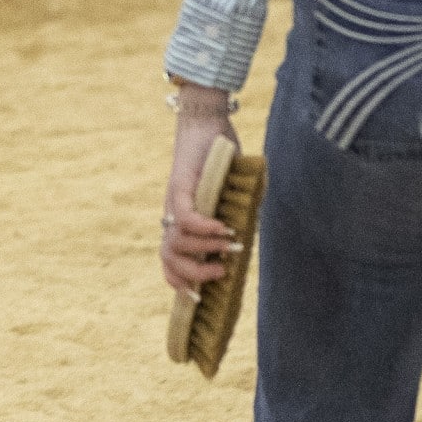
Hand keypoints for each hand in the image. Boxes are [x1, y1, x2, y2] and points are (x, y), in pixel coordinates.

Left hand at [160, 90, 240, 293]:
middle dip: (193, 275)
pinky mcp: (180, 187)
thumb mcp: (232, 191)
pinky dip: (203, 228)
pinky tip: (223, 229)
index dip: (181, 283)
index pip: (171, 262)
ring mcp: (174, 203)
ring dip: (200, 252)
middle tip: (220, 273)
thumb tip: (253, 233)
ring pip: (174, 243)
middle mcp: (173, 216)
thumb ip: (239, 212)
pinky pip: (185, 218)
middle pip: (168, 259)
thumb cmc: (219, 156)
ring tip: (227, 250)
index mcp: (182, 222)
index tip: (200, 299)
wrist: (206, 122)